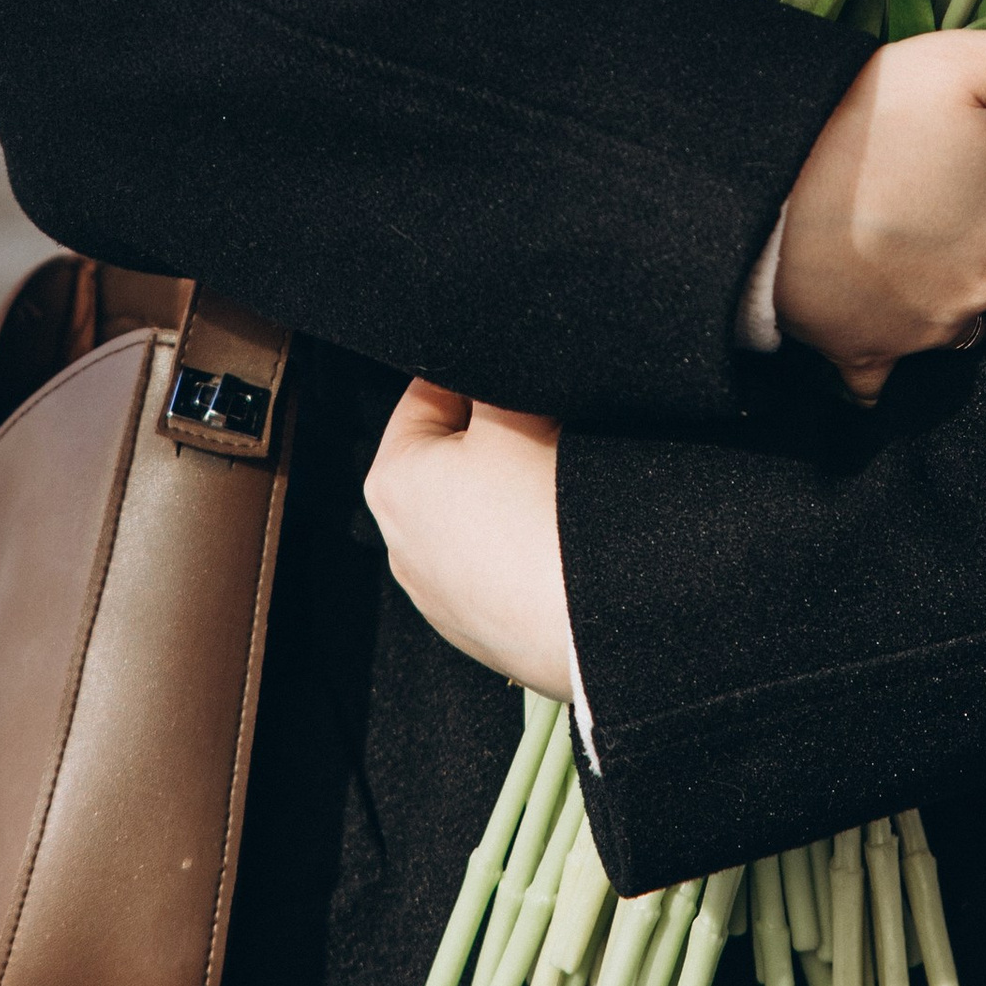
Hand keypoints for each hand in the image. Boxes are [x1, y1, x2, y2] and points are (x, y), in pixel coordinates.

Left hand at [365, 381, 574, 699]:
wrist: (593, 624)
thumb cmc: (543, 513)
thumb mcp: (515, 411)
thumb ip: (489, 372)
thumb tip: (492, 354)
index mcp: (391, 481)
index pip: (427, 394)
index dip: (480, 374)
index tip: (519, 374)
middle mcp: (400, 544)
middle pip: (450, 457)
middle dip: (496, 437)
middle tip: (547, 431)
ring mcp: (439, 597)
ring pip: (475, 515)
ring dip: (509, 495)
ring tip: (557, 491)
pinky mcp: (481, 631)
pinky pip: (496, 567)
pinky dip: (521, 548)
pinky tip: (556, 543)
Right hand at [776, 22, 985, 398]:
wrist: (766, 194)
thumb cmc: (867, 120)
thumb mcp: (967, 63)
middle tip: (963, 197)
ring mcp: (943, 323)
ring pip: (978, 313)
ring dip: (962, 288)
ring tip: (920, 247)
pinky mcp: (882, 354)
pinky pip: (898, 374)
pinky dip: (894, 351)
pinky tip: (877, 324)